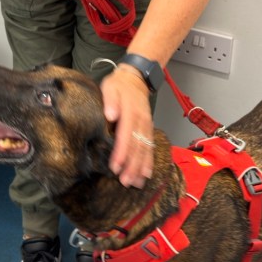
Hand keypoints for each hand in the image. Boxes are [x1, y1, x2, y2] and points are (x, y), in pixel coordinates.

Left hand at [101, 66, 154, 186]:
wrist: (136, 77)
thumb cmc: (119, 84)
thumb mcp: (110, 87)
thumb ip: (110, 100)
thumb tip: (110, 115)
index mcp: (130, 112)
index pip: (125, 136)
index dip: (121, 153)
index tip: (115, 167)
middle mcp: (141, 121)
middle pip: (137, 147)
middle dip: (132, 166)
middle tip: (126, 182)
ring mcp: (146, 126)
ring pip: (145, 149)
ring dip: (140, 167)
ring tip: (136, 183)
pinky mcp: (148, 128)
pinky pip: (150, 147)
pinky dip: (149, 161)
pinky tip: (146, 174)